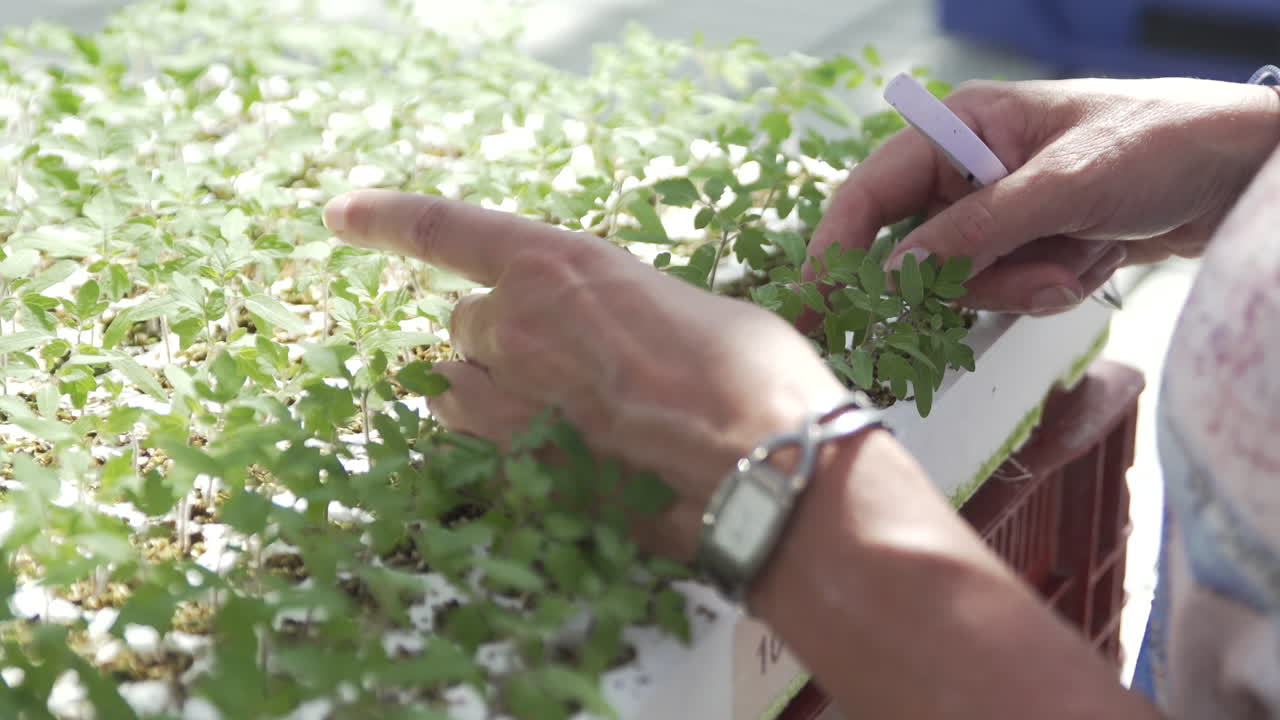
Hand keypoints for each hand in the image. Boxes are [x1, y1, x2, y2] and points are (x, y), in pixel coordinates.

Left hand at [323, 190, 849, 560]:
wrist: (761, 466)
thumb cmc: (747, 375)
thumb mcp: (677, 306)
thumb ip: (612, 308)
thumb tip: (604, 335)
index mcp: (558, 265)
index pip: (444, 230)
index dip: (384, 218)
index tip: (339, 214)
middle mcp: (514, 324)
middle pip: (463, 326)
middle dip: (499, 339)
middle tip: (569, 366)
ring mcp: (506, 402)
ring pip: (455, 389)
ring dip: (489, 393)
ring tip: (562, 415)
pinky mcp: (512, 470)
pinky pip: (475, 447)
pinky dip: (501, 447)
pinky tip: (562, 458)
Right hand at [808, 77, 1279, 313]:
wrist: (1244, 171)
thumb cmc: (1161, 142)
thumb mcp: (1061, 185)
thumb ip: (971, 233)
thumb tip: (890, 278)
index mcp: (961, 127)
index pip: (871, 190)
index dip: (836, 246)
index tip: (818, 302)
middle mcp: (968, 169)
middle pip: (916, 249)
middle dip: (969, 278)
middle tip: (1028, 277)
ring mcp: (999, 212)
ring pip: (965, 281)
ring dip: (1024, 285)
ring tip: (1080, 259)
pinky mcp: (1029, 245)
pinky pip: (1008, 290)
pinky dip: (1050, 288)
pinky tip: (1095, 258)